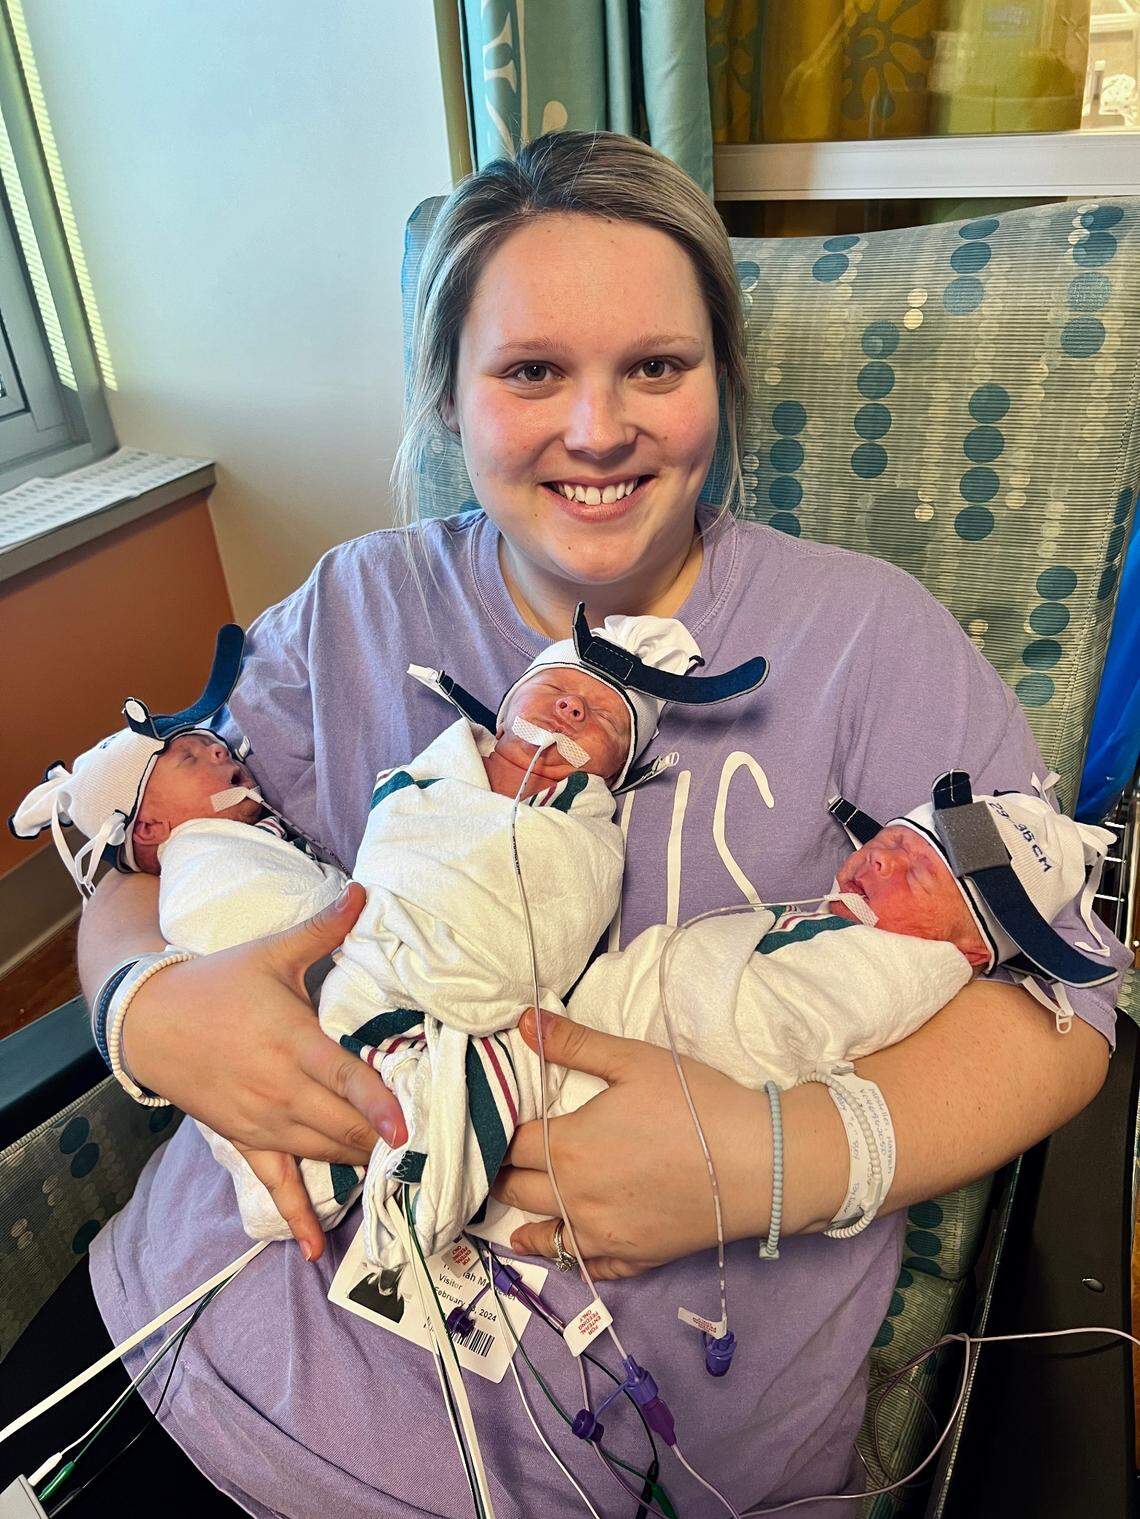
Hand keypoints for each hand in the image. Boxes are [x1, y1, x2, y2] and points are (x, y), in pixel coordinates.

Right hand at [122, 883, 406, 1260]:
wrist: (150, 1020)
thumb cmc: (219, 982)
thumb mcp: (272, 952)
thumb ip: (324, 929)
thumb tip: (366, 892)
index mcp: (292, 1041)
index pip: (342, 1076)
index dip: (375, 1102)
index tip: (406, 1126)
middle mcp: (279, 1087)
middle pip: (340, 1124)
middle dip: (384, 1140)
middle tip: (432, 1150)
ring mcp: (261, 1120)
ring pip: (321, 1152)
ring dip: (360, 1164)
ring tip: (403, 1176)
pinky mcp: (245, 1139)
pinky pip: (274, 1182)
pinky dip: (296, 1214)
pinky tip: (313, 1249)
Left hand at [491, 1009, 766, 1279]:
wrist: (759, 1164)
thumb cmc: (696, 1104)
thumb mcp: (633, 1060)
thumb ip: (573, 1043)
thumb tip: (521, 1022)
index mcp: (567, 1147)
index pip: (510, 1143)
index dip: (497, 1131)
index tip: (491, 1123)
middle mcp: (574, 1198)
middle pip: (516, 1188)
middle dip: (502, 1171)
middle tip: (496, 1159)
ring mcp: (602, 1235)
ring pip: (541, 1232)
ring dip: (522, 1214)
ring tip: (511, 1199)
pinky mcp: (632, 1258)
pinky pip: (582, 1264)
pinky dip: (560, 1253)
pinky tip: (551, 1244)